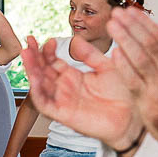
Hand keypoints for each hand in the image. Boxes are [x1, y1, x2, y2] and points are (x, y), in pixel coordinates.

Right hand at [22, 36, 142, 149]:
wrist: (130, 117)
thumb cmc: (120, 95)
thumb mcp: (105, 67)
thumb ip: (90, 54)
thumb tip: (76, 39)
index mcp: (73, 76)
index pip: (53, 61)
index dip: (48, 50)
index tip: (50, 40)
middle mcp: (64, 87)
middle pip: (42, 70)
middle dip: (34, 56)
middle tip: (29, 41)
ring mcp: (62, 100)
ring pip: (39, 84)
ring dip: (31, 69)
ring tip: (27, 53)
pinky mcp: (63, 114)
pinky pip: (44, 103)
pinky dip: (37, 91)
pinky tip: (34, 78)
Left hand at [108, 7, 157, 153]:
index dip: (145, 22)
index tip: (132, 11)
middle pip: (150, 43)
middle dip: (132, 26)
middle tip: (118, 13)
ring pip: (140, 57)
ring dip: (125, 39)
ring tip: (113, 26)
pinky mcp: (148, 101)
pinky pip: (133, 79)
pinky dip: (124, 65)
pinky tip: (114, 53)